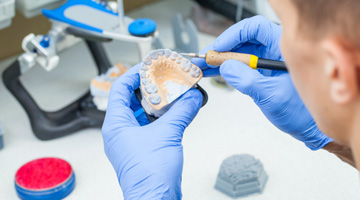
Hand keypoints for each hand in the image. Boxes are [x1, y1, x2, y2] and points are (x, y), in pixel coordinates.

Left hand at [102, 64, 202, 198]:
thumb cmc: (149, 176)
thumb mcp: (168, 134)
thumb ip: (182, 111)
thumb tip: (192, 97)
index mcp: (116, 125)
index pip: (120, 89)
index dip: (133, 74)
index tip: (148, 66)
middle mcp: (120, 131)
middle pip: (131, 99)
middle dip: (149, 87)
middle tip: (164, 78)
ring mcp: (131, 140)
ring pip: (142, 112)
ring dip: (158, 102)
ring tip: (172, 92)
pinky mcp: (143, 148)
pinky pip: (151, 125)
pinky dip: (163, 117)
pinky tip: (176, 111)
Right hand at [193, 16, 332, 149]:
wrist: (306, 127)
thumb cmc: (301, 111)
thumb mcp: (272, 96)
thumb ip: (248, 81)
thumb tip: (226, 68)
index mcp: (284, 48)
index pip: (256, 28)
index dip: (235, 35)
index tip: (219, 47)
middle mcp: (273, 51)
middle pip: (242, 40)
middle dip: (221, 49)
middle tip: (204, 58)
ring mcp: (265, 62)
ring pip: (237, 53)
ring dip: (219, 59)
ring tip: (202, 66)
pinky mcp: (258, 73)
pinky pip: (239, 66)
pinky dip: (224, 69)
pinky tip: (211, 72)